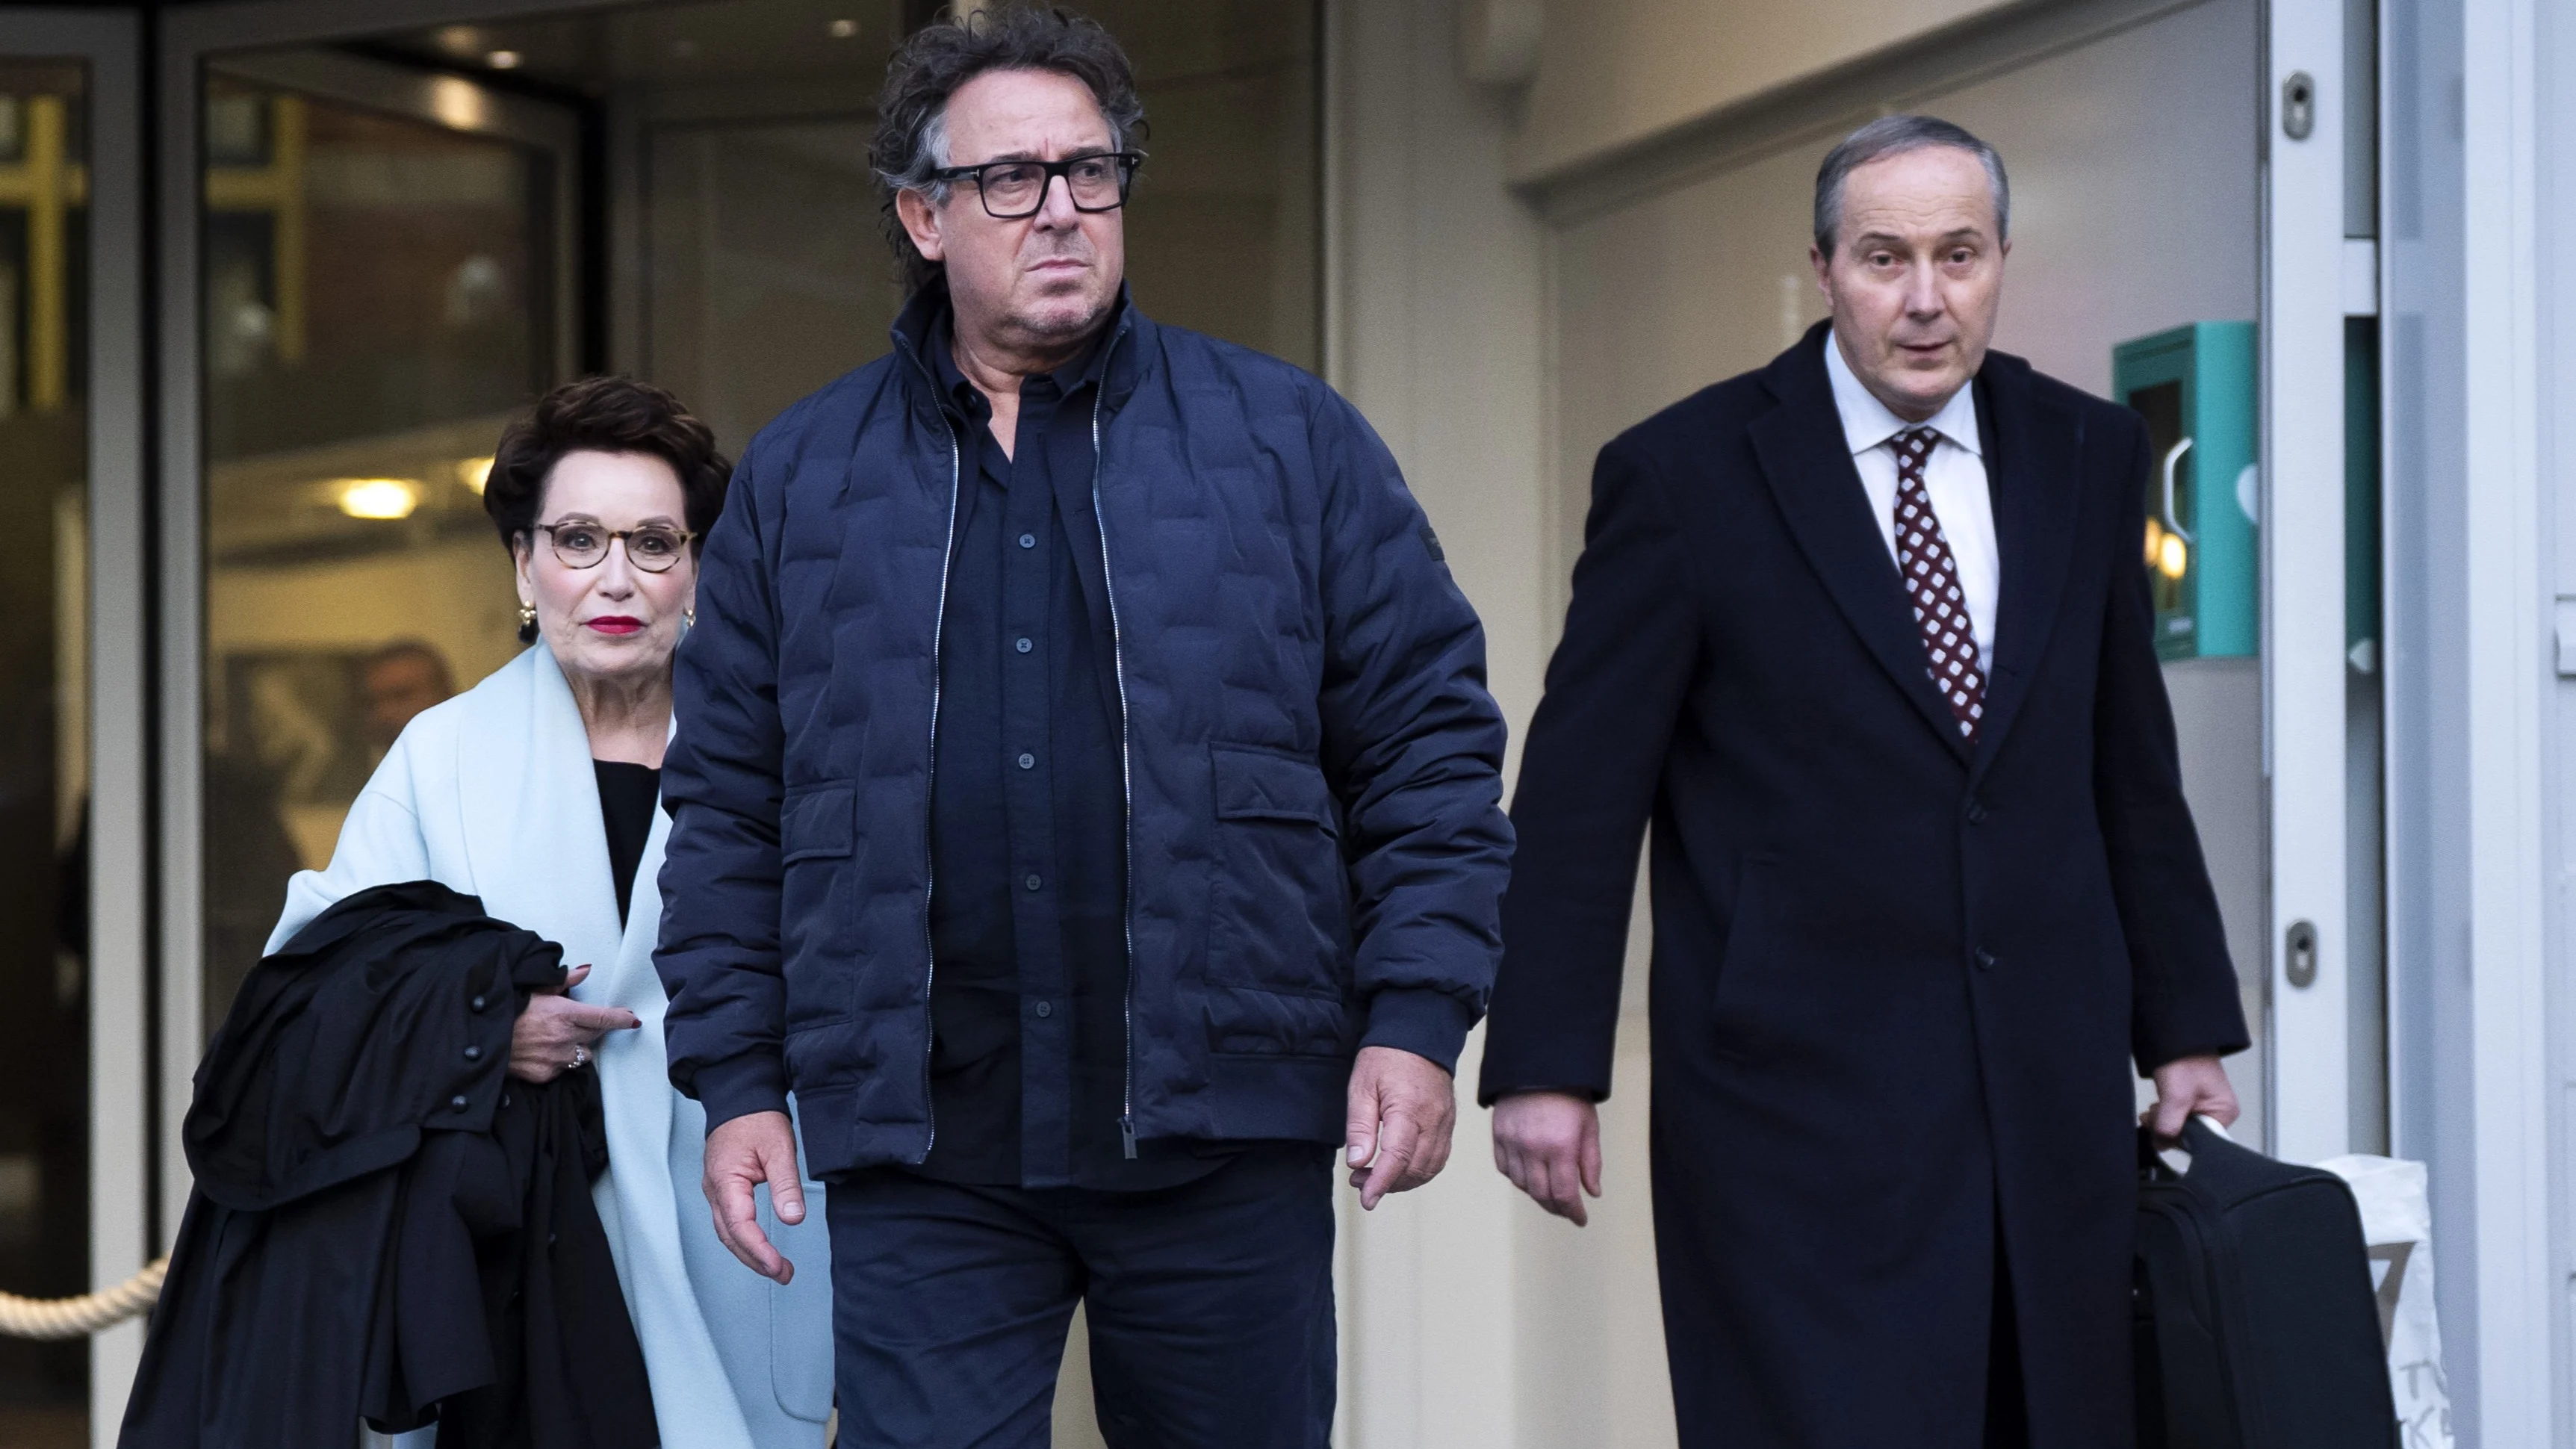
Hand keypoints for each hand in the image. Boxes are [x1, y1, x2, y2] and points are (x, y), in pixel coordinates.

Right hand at [508, 964, 640, 1082]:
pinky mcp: (546, 1074)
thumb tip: (585, 970)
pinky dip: (559, 1061)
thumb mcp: (535, 989)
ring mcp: (556, 1059)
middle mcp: (564, 1038)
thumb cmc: (508, 1011)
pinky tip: (545, 1051)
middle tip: (583, 1023)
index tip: (632, 1019)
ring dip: (578, 1047)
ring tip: (558, 1038)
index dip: (621, 1018)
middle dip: (595, 1029)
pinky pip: (564, 1069)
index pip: (604, 1017)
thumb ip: (564, 980)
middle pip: (596, 1035)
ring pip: (583, 1055)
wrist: (483, 1040)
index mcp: (564, 1014)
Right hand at [704, 1110, 804, 1283]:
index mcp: (725, 1180)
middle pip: (730, 1236)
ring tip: (776, 1269)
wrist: (739, 1099)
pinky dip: (744, 1240)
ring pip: (727, 1233)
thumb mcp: (779, 1147)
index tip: (777, 1266)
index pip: (739, 1226)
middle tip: (783, 1274)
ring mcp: (715, 1191)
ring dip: (749, 1254)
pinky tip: (760, 1248)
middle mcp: (714, 1190)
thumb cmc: (757, 1119)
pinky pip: (729, 1223)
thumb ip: (786, 1184)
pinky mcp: (722, 1190)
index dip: (758, 1250)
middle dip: (755, 1260)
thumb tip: (794, 1219)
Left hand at [1344, 1045, 1457, 1208]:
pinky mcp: (1448, 1123)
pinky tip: (1399, 1167)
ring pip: (1429, 1168)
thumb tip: (1358, 1162)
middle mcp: (1433, 1120)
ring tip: (1374, 1175)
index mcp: (1409, 1109)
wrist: (1419, 1034)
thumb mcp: (1362, 1086)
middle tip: (1358, 1179)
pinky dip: (1419, 1171)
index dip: (1381, 1184)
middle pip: (1415, 1169)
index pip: (1398, 1158)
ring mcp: (1445, 1123)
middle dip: (1387, 1183)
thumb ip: (1360, 1126)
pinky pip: (1438, 1158)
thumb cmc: (1386, 1057)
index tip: (1367, 1200)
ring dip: (1403, 1181)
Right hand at [1491, 1090, 1602, 1225]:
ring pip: (1522, 1185)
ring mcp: (1512, 1143)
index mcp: (1560, 1147)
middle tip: (1567, 1210)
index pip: (1564, 1193)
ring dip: (1537, 1195)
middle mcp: (1533, 1149)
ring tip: (1550, 1195)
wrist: (1538, 1065)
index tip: (1580, 1218)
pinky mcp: (1498, 1136)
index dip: (1573, 1212)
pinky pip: (1505, 1169)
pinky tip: (1529, 1177)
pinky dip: (1517, 1179)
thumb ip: (1591, 1162)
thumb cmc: (1569, 1093)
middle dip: (1557, 1208)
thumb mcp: (1589, 1126)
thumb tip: (1592, 1192)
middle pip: (1542, 1194)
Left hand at [2144, 1054, 2238, 1143]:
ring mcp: (2203, 1107)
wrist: (2176, 1036)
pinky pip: (2175, 1116)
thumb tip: (2162, 1146)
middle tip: (2153, 1115)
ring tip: (2155, 1106)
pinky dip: (2163, 1113)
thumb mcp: (2176, 1096)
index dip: (2178, 1139)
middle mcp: (2217, 1112)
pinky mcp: (2190, 1102)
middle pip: (2189, 1135)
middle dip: (2167, 1127)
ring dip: (2162, 1119)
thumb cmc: (2185, 1058)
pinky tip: (2157, 1105)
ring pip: (2178, 1126)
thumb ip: (2169, 1124)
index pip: (2201, 1143)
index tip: (2161, 1129)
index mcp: (2224, 1113)